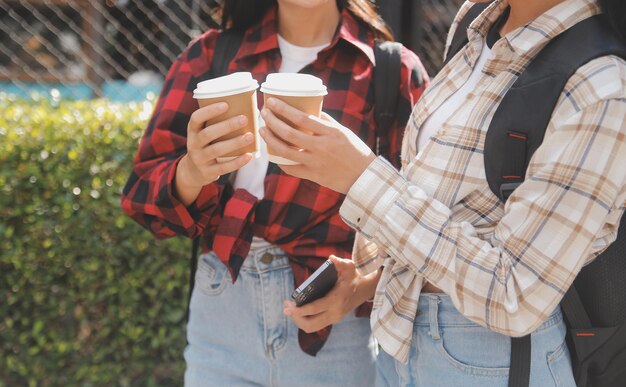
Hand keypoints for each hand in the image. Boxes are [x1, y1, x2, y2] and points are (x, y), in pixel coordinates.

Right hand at [175, 102, 253, 204]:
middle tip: (244, 118)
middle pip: (208, 133)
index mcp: (193, 131)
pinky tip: (249, 156)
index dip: (209, 111)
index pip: (196, 118)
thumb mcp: (204, 133)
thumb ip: (217, 123)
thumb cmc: (206, 145)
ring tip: (250, 136)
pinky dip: (237, 162)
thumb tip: (246, 106)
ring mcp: (199, 159)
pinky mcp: (207, 172)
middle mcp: (193, 144)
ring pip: (216, 150)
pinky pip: (223, 167)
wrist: (193, 171)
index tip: (226, 104)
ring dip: (234, 143)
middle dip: (227, 126)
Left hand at [259, 98, 375, 193]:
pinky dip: (280, 161)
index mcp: (331, 132)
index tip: (272, 102)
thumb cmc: (355, 151)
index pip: (302, 117)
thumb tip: (310, 110)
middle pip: (290, 134)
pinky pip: (291, 169)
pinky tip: (273, 154)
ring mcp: (317, 163)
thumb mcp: (344, 132)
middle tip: (264, 114)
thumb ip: (326, 122)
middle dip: (273, 122)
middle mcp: (322, 147)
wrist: (365, 177)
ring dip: (271, 140)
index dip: (284, 109)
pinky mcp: (314, 176)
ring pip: (286, 152)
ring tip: (263, 131)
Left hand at [283, 255, 379, 332]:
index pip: (314, 309)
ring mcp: (334, 318)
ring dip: (299, 320)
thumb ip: (340, 262)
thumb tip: (331, 258)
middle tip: (286, 307)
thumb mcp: (349, 266)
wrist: (367, 289)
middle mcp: (335, 313)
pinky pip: (316, 325)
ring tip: (291, 309)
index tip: (287, 307)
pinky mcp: (333, 319)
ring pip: (311, 327)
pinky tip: (299, 310)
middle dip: (295, 317)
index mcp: (336, 300)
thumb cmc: (355, 276)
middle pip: (310, 324)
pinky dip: (305, 320)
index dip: (299, 310)